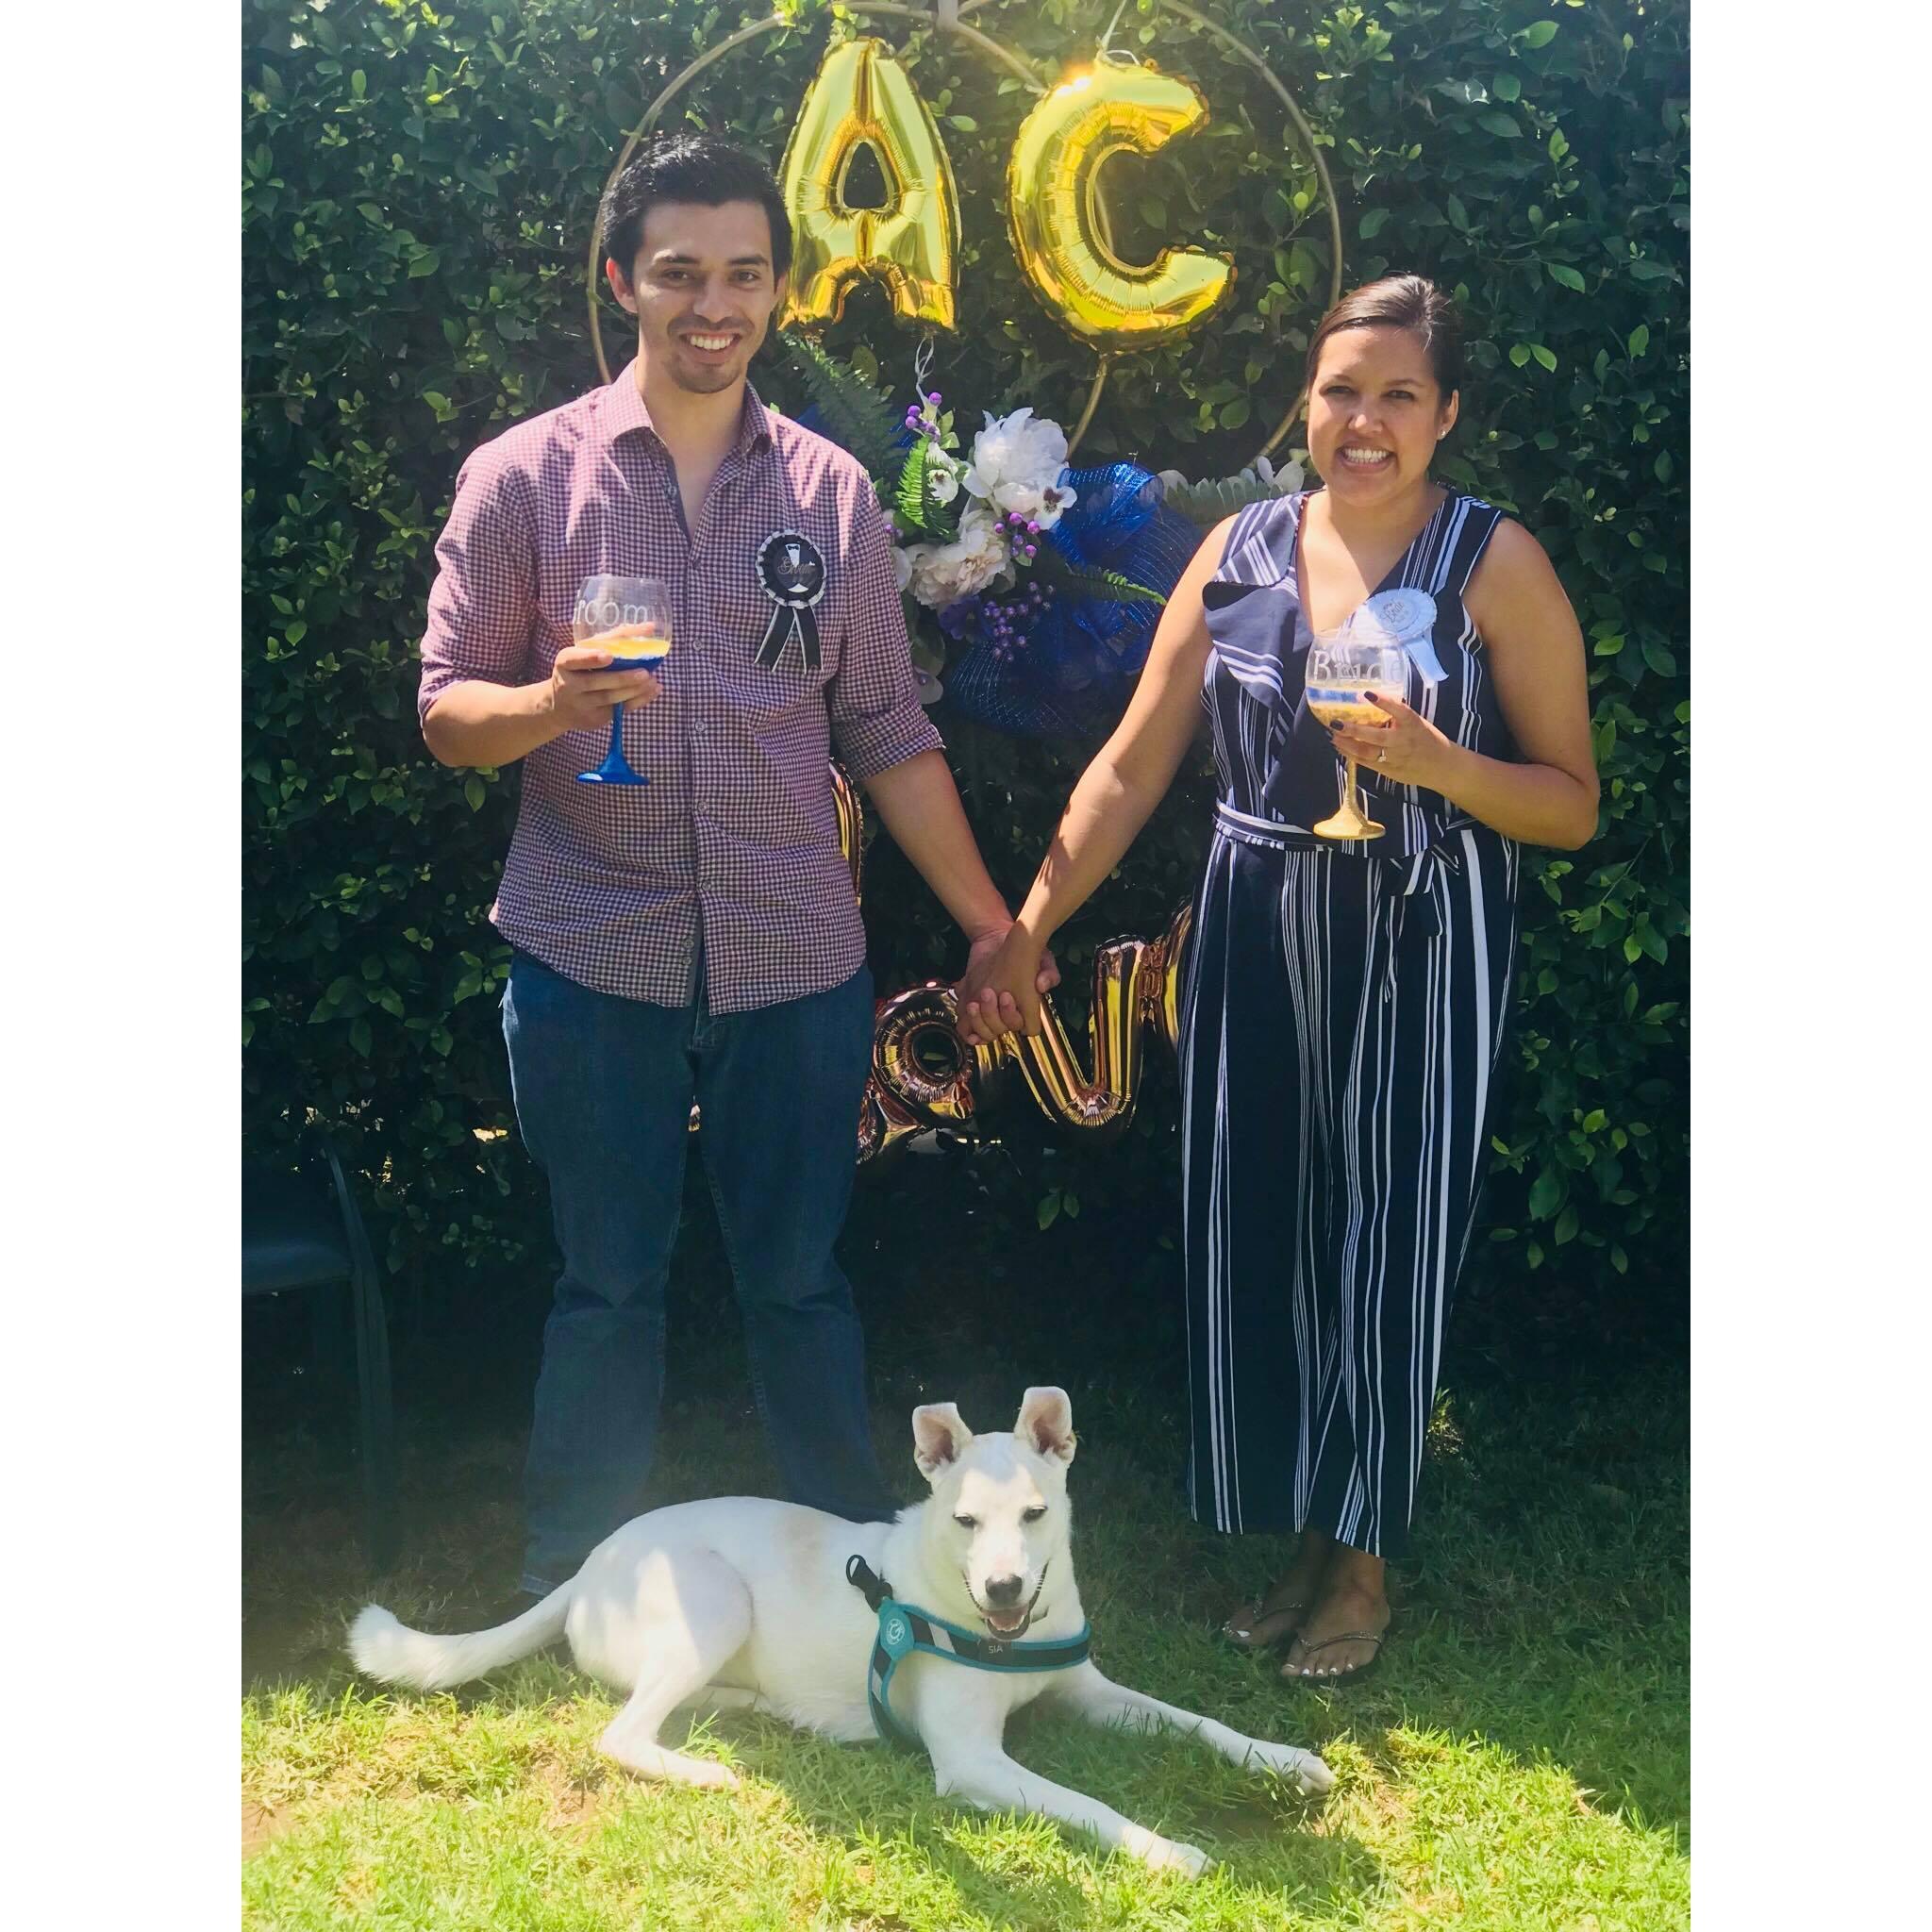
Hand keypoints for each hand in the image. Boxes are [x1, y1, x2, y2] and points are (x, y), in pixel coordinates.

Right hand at [546, 644, 661, 733]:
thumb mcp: (587, 652)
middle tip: (644, 672)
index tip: (609, 656)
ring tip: (652, 680)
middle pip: (595, 682)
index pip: (573, 659)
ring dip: (634, 690)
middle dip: (622, 678)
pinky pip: (618, 710)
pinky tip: (652, 690)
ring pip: (608, 698)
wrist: (560, 707)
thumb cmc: (580, 670)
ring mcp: (581, 704)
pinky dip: (638, 700)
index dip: (591, 658)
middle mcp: (568, 685)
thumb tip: (650, 627)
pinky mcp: (594, 719)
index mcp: (564, 663)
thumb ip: (614, 638)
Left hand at [955, 924, 1059, 1046]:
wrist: (996, 937)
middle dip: (992, 1016)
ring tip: (974, 1003)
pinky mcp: (970, 1005)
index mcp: (1025, 1009)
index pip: (1024, 1029)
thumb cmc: (1024, 951)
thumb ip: (1050, 973)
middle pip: (999, 1031)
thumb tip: (1042, 986)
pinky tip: (967, 1012)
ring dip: (977, 1021)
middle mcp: (1006, 1015)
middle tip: (988, 993)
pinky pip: (966, 1027)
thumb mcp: (1043, 959)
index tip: (1007, 995)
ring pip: (983, 1033)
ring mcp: (988, 1012)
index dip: (1013, 1017)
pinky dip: (966, 1024)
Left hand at [1327, 691, 1456, 790]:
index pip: (1399, 710)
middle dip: (1354, 730)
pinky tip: (1341, 748)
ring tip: (1333, 736)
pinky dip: (1352, 755)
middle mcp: (1403, 741)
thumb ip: (1396, 716)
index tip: (1366, 693)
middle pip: (1376, 736)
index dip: (1383, 702)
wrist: (1442, 766)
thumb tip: (1369, 702)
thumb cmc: (1427, 739)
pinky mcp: (1389, 771)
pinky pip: (1367, 763)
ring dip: (1347, 744)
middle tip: (1336, 723)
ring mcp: (1395, 757)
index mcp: (1413, 724)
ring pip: (1367, 752)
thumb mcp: (1416, 722)